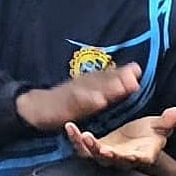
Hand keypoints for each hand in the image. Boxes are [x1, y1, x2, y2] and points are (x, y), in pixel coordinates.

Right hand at [15, 58, 146, 132]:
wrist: (38, 106)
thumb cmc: (68, 99)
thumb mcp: (89, 89)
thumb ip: (110, 82)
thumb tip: (134, 72)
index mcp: (91, 81)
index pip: (108, 75)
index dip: (122, 72)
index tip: (137, 69)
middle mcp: (84, 84)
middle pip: (103, 79)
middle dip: (118, 77)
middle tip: (133, 74)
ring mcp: (74, 94)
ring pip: (92, 89)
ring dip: (107, 87)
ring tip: (120, 87)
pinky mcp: (65, 106)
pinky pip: (78, 103)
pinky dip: (88, 101)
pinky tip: (99, 101)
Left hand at [62, 103, 175, 170]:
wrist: (135, 135)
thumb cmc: (148, 133)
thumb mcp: (159, 125)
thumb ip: (168, 121)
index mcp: (141, 154)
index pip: (138, 158)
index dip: (133, 158)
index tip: (130, 155)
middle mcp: (122, 158)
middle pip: (113, 160)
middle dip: (105, 154)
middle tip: (99, 146)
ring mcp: (107, 154)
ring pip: (94, 155)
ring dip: (87, 147)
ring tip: (83, 135)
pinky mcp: (94, 148)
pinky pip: (82, 147)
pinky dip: (75, 138)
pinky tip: (71, 128)